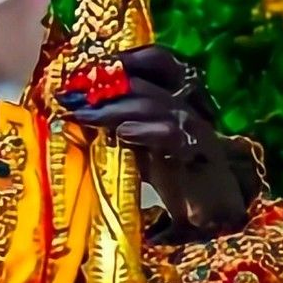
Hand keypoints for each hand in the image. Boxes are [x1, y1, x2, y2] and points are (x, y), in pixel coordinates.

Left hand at [57, 46, 258, 238]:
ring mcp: (192, 126)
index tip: (74, 79)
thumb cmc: (177, 184)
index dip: (111, 69)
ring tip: (83, 115)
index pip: (144, 71)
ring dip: (114, 108)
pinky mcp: (198, 149)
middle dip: (103, 87)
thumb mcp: (139, 155)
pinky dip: (145, 130)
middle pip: (142, 85)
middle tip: (68, 96)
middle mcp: (182, 108)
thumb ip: (116, 136)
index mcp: (168, 104)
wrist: (214, 213)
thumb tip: (80, 122)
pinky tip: (122, 132)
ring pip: (153, 105)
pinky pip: (170, 133)